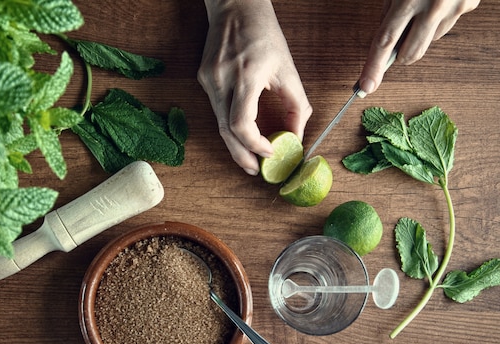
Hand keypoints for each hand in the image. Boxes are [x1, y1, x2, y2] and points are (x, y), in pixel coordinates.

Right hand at [198, 0, 311, 174]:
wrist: (234, 6)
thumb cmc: (264, 33)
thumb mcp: (288, 68)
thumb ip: (296, 105)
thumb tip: (296, 136)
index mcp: (245, 75)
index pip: (241, 124)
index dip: (254, 145)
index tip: (269, 153)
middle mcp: (221, 80)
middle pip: (226, 132)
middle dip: (241, 156)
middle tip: (254, 171)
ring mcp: (208, 81)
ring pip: (219, 124)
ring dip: (235, 144)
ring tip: (250, 158)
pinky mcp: (203, 80)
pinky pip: (217, 111)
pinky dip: (229, 126)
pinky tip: (241, 133)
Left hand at [359, 0, 479, 93]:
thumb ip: (390, 9)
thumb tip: (386, 41)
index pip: (385, 42)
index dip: (373, 67)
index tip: (366, 87)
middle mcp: (434, 6)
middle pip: (411, 53)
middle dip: (400, 54)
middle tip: (397, 38)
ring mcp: (455, 7)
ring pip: (430, 41)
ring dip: (420, 33)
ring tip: (421, 4)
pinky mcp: (471, 5)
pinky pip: (447, 25)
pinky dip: (437, 20)